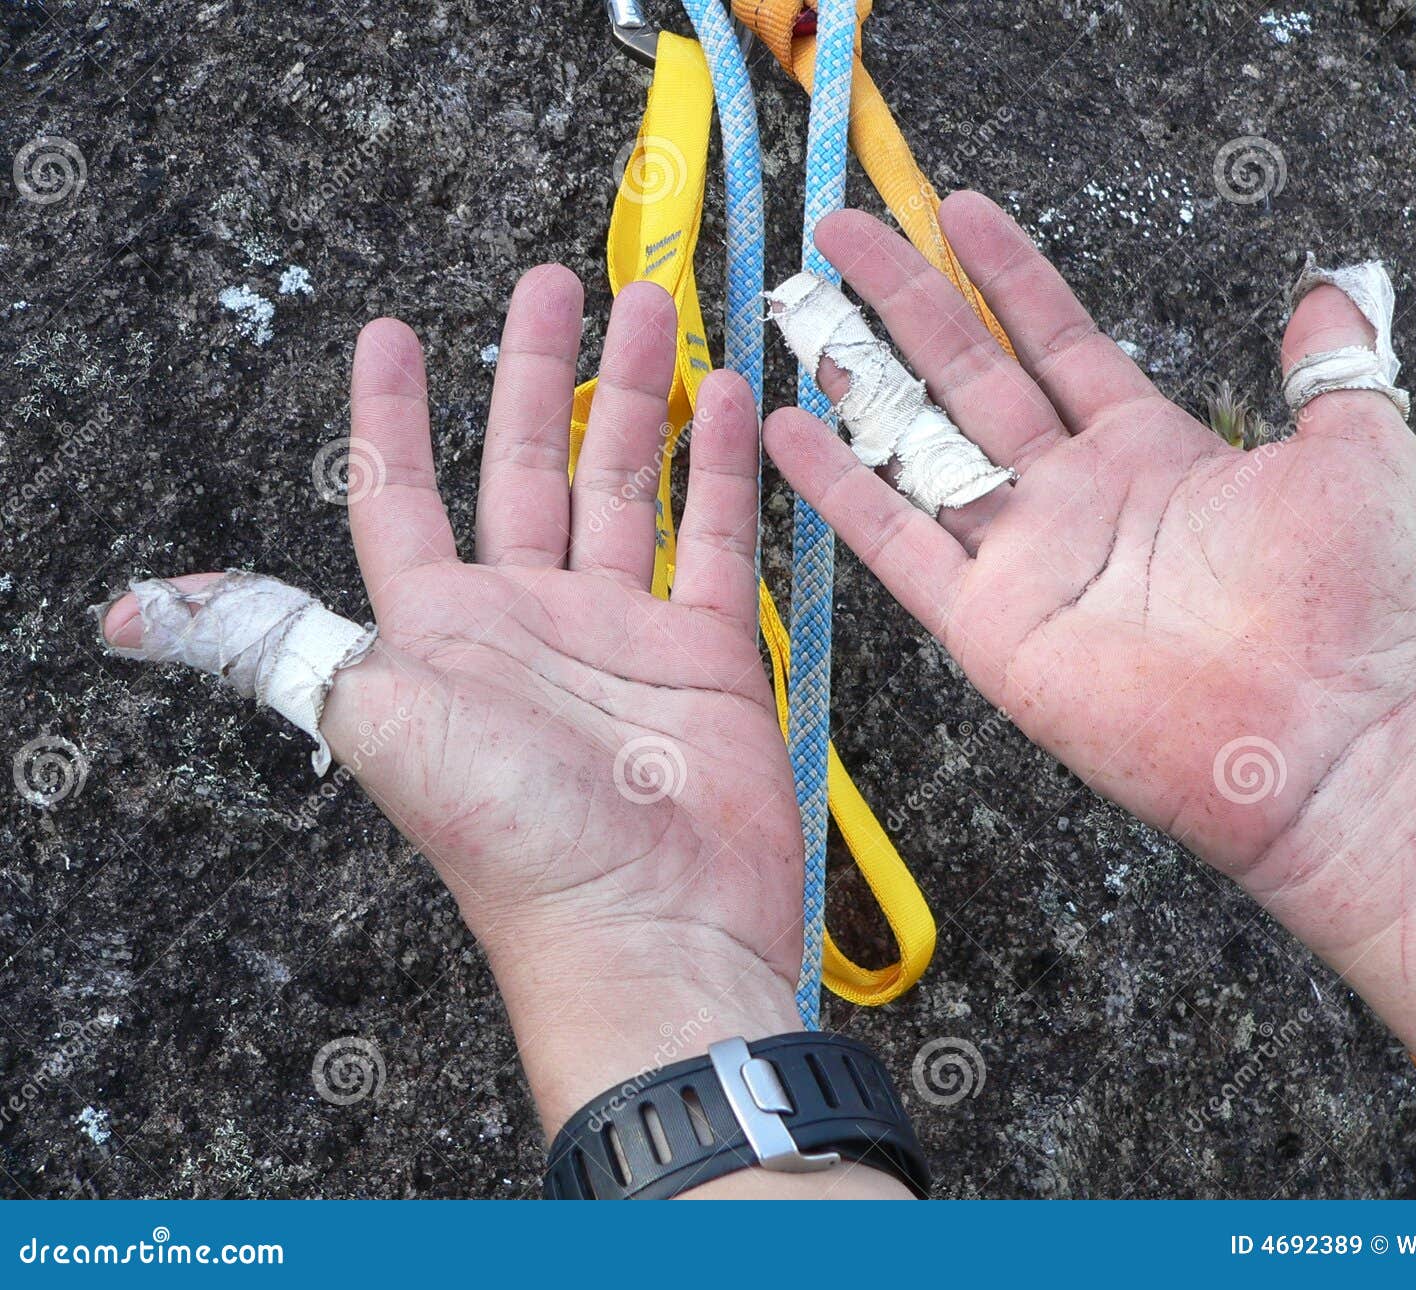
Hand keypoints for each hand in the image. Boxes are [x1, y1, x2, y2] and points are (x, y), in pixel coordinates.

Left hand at [103, 271, 806, 1127]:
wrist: (647, 924)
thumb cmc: (511, 835)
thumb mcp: (376, 718)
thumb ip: (277, 639)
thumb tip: (137, 615)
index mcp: (441, 630)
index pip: (402, 498)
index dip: (391, 417)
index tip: (391, 335)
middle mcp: (528, 620)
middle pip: (528, 467)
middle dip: (537, 370)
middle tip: (555, 283)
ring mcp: (620, 632)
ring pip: (626, 485)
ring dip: (638, 397)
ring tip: (653, 310)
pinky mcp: (705, 654)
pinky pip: (714, 539)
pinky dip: (721, 469)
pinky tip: (727, 402)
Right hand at [764, 191, 1415, 912]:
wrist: (1324, 739)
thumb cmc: (1352, 606)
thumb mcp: (1363, 452)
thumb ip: (1331, 368)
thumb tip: (1329, 290)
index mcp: (1146, 451)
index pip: (1056, 340)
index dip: (1005, 274)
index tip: (952, 210)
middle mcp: (1072, 496)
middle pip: (967, 373)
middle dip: (905, 296)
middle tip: (844, 228)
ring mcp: (1025, 557)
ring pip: (919, 444)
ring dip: (858, 375)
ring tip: (799, 308)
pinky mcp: (990, 624)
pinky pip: (898, 544)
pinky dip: (840, 488)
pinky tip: (788, 432)